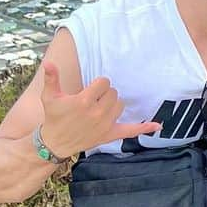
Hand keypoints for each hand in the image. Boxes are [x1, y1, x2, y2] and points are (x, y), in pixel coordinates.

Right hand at [39, 61, 160, 158]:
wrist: (55, 143)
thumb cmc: (54, 117)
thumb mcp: (50, 97)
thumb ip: (51, 79)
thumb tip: (48, 64)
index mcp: (84, 101)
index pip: (104, 82)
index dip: (97, 84)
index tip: (90, 90)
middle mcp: (97, 113)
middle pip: (113, 92)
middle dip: (104, 94)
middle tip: (93, 100)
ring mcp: (105, 125)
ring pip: (120, 105)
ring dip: (113, 105)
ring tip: (99, 109)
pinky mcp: (109, 135)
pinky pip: (130, 131)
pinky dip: (144, 128)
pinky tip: (158, 125)